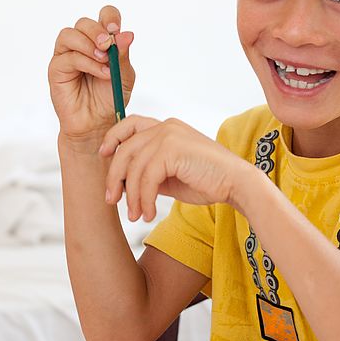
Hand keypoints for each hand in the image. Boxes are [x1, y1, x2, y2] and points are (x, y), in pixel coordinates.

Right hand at [48, 5, 134, 144]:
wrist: (98, 123)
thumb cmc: (110, 98)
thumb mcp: (125, 75)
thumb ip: (123, 55)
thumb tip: (127, 34)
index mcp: (100, 41)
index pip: (103, 17)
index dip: (109, 17)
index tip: (116, 29)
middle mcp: (81, 45)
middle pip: (83, 23)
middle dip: (97, 31)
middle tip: (108, 45)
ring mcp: (66, 56)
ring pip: (69, 34)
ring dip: (88, 44)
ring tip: (104, 60)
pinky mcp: (56, 70)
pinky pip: (68, 57)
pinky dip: (87, 62)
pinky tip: (101, 73)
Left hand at [99, 115, 256, 221]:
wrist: (236, 184)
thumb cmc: (207, 181)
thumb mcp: (171, 175)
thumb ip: (150, 172)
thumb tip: (124, 184)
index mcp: (166, 127)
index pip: (130, 124)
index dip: (113, 138)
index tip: (103, 156)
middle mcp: (166, 126)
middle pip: (125, 149)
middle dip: (115, 177)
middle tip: (112, 201)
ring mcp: (169, 135)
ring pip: (134, 167)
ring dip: (133, 196)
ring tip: (137, 216)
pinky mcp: (172, 150)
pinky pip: (147, 177)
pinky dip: (145, 199)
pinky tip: (150, 214)